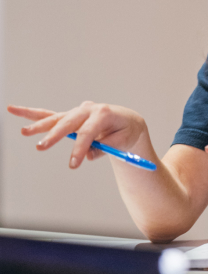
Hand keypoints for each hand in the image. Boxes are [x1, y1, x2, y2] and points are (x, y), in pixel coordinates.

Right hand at [8, 102, 150, 169]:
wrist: (127, 122)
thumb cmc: (125, 132)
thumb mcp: (121, 143)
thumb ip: (104, 148)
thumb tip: (87, 155)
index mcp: (104, 113)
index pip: (88, 132)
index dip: (80, 148)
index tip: (74, 164)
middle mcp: (89, 109)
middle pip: (68, 122)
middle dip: (54, 135)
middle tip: (41, 147)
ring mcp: (78, 111)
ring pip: (56, 118)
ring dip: (39, 125)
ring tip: (25, 132)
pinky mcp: (70, 117)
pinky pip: (50, 116)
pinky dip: (32, 114)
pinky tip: (14, 110)